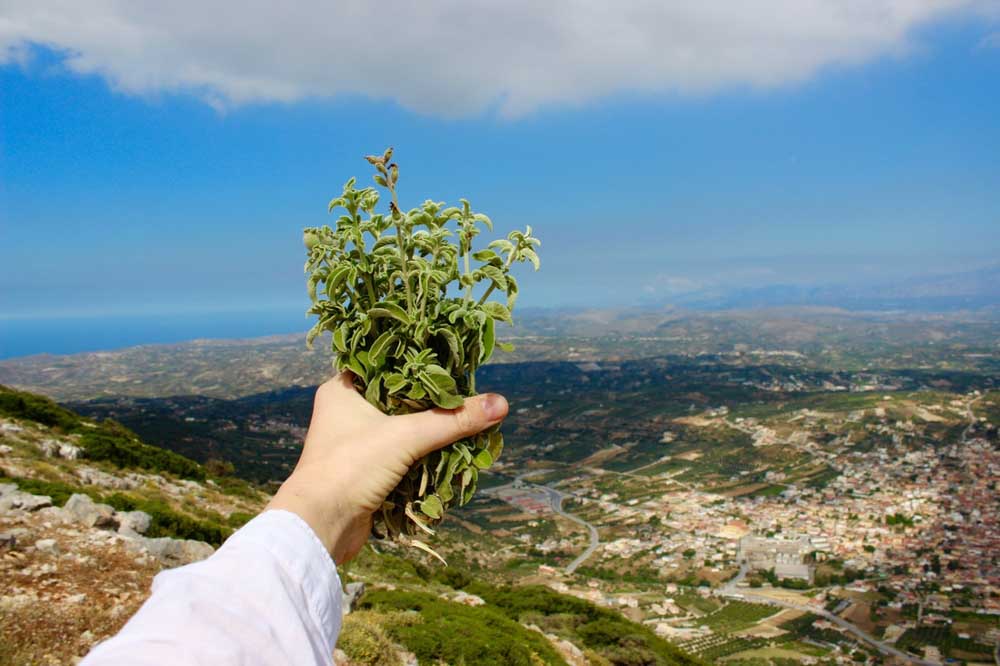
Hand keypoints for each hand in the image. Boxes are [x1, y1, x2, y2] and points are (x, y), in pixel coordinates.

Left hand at [266, 371, 507, 563]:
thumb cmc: (351, 467)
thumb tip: (501, 403)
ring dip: (429, 431)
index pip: (385, 363)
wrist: (320, 526)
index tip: (450, 361)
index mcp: (342, 389)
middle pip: (398, 398)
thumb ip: (453, 420)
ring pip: (400, 428)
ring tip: (464, 420)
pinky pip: (399, 455)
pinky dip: (421, 456)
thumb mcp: (407, 436)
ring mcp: (353, 444)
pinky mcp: (363, 471)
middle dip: (431, 401)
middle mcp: (345, 412)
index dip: (417, 362)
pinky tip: (449, 452)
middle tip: (465, 392)